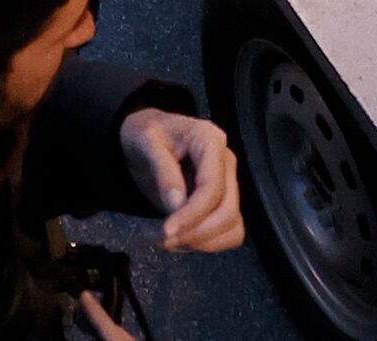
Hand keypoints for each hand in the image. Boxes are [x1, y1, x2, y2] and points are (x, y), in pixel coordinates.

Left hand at [121, 108, 248, 251]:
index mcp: (210, 140)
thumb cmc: (144, 133)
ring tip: (168, 240)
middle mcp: (226, 162)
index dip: (192, 215)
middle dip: (196, 232)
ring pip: (232, 226)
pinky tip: (181, 239)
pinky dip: (207, 242)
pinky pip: (229, 232)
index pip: (212, 188)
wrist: (145, 137)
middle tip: (162, 239)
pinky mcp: (223, 201)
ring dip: (202, 241)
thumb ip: (163, 171)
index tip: (166, 232)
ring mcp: (228, 183)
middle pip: (227, 211)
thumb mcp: (144, 142)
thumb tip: (176, 206)